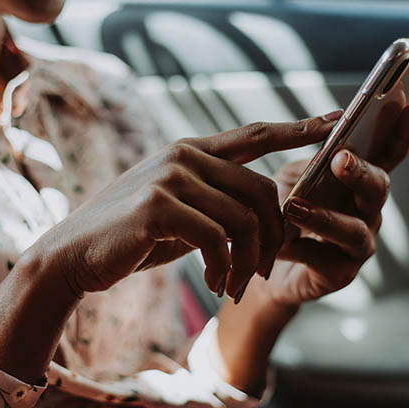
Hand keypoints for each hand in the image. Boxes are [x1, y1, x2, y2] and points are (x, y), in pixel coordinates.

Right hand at [22, 115, 338, 300]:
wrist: (73, 255)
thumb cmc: (130, 238)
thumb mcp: (178, 213)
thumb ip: (214, 202)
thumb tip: (259, 214)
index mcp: (190, 151)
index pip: (254, 135)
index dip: (297, 128)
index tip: (336, 122)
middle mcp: (183, 156)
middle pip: (262, 190)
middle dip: (274, 237)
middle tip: (263, 273)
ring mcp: (170, 177)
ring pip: (244, 219)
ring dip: (249, 262)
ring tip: (234, 286)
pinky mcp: (158, 206)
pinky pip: (217, 239)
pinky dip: (224, 269)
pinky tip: (215, 285)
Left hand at [261, 100, 408, 305]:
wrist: (263, 260)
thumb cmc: (283, 212)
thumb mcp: (294, 176)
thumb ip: (313, 159)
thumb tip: (329, 129)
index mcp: (360, 181)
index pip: (388, 153)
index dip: (403, 132)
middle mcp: (367, 211)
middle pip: (378, 188)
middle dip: (362, 172)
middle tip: (341, 159)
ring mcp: (358, 244)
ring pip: (354, 230)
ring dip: (325, 217)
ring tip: (294, 207)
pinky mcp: (341, 273)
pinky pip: (326, 259)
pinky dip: (302, 248)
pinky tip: (282, 241)